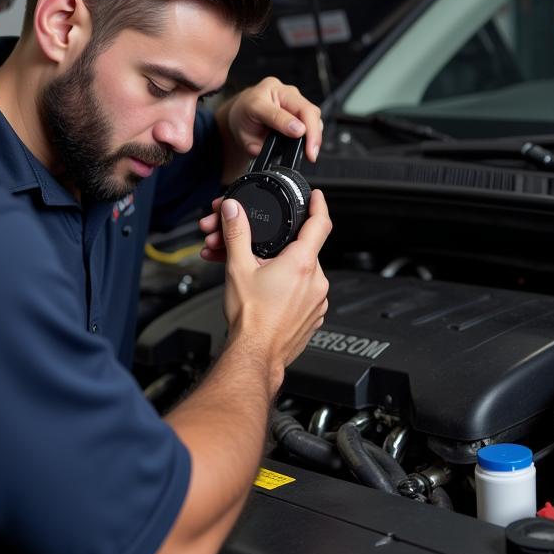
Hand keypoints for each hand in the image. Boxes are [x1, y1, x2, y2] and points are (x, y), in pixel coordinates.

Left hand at [216, 77, 322, 183]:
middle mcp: (276, 91)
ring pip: (312, 111)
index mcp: (257, 98)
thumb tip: (276, 151)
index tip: (299, 134)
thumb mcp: (243, 136)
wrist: (243, 110)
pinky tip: (310, 143)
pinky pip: (312, 115)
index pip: (276, 111)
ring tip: (311, 151)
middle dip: (312, 132)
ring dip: (315, 133)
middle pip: (303, 108)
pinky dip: (315, 131)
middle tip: (311, 152)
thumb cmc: (243, 120)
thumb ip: (256, 145)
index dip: (288, 123)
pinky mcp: (299, 100)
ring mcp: (290, 94)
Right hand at [218, 189, 330, 379]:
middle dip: (276, 245)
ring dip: (278, 268)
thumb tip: (233, 211)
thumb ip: (237, 234)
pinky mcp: (313, 316)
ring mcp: (318, 301)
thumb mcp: (238, 268)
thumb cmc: (251, 320)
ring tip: (252, 273)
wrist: (254, 356)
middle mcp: (316, 281)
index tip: (316, 197)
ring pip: (300, 272)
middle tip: (254, 247)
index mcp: (302, 263)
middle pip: (301, 249)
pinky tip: (265, 291)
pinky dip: (286, 287)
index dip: (318, 205)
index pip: (320, 223)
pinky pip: (303, 293)